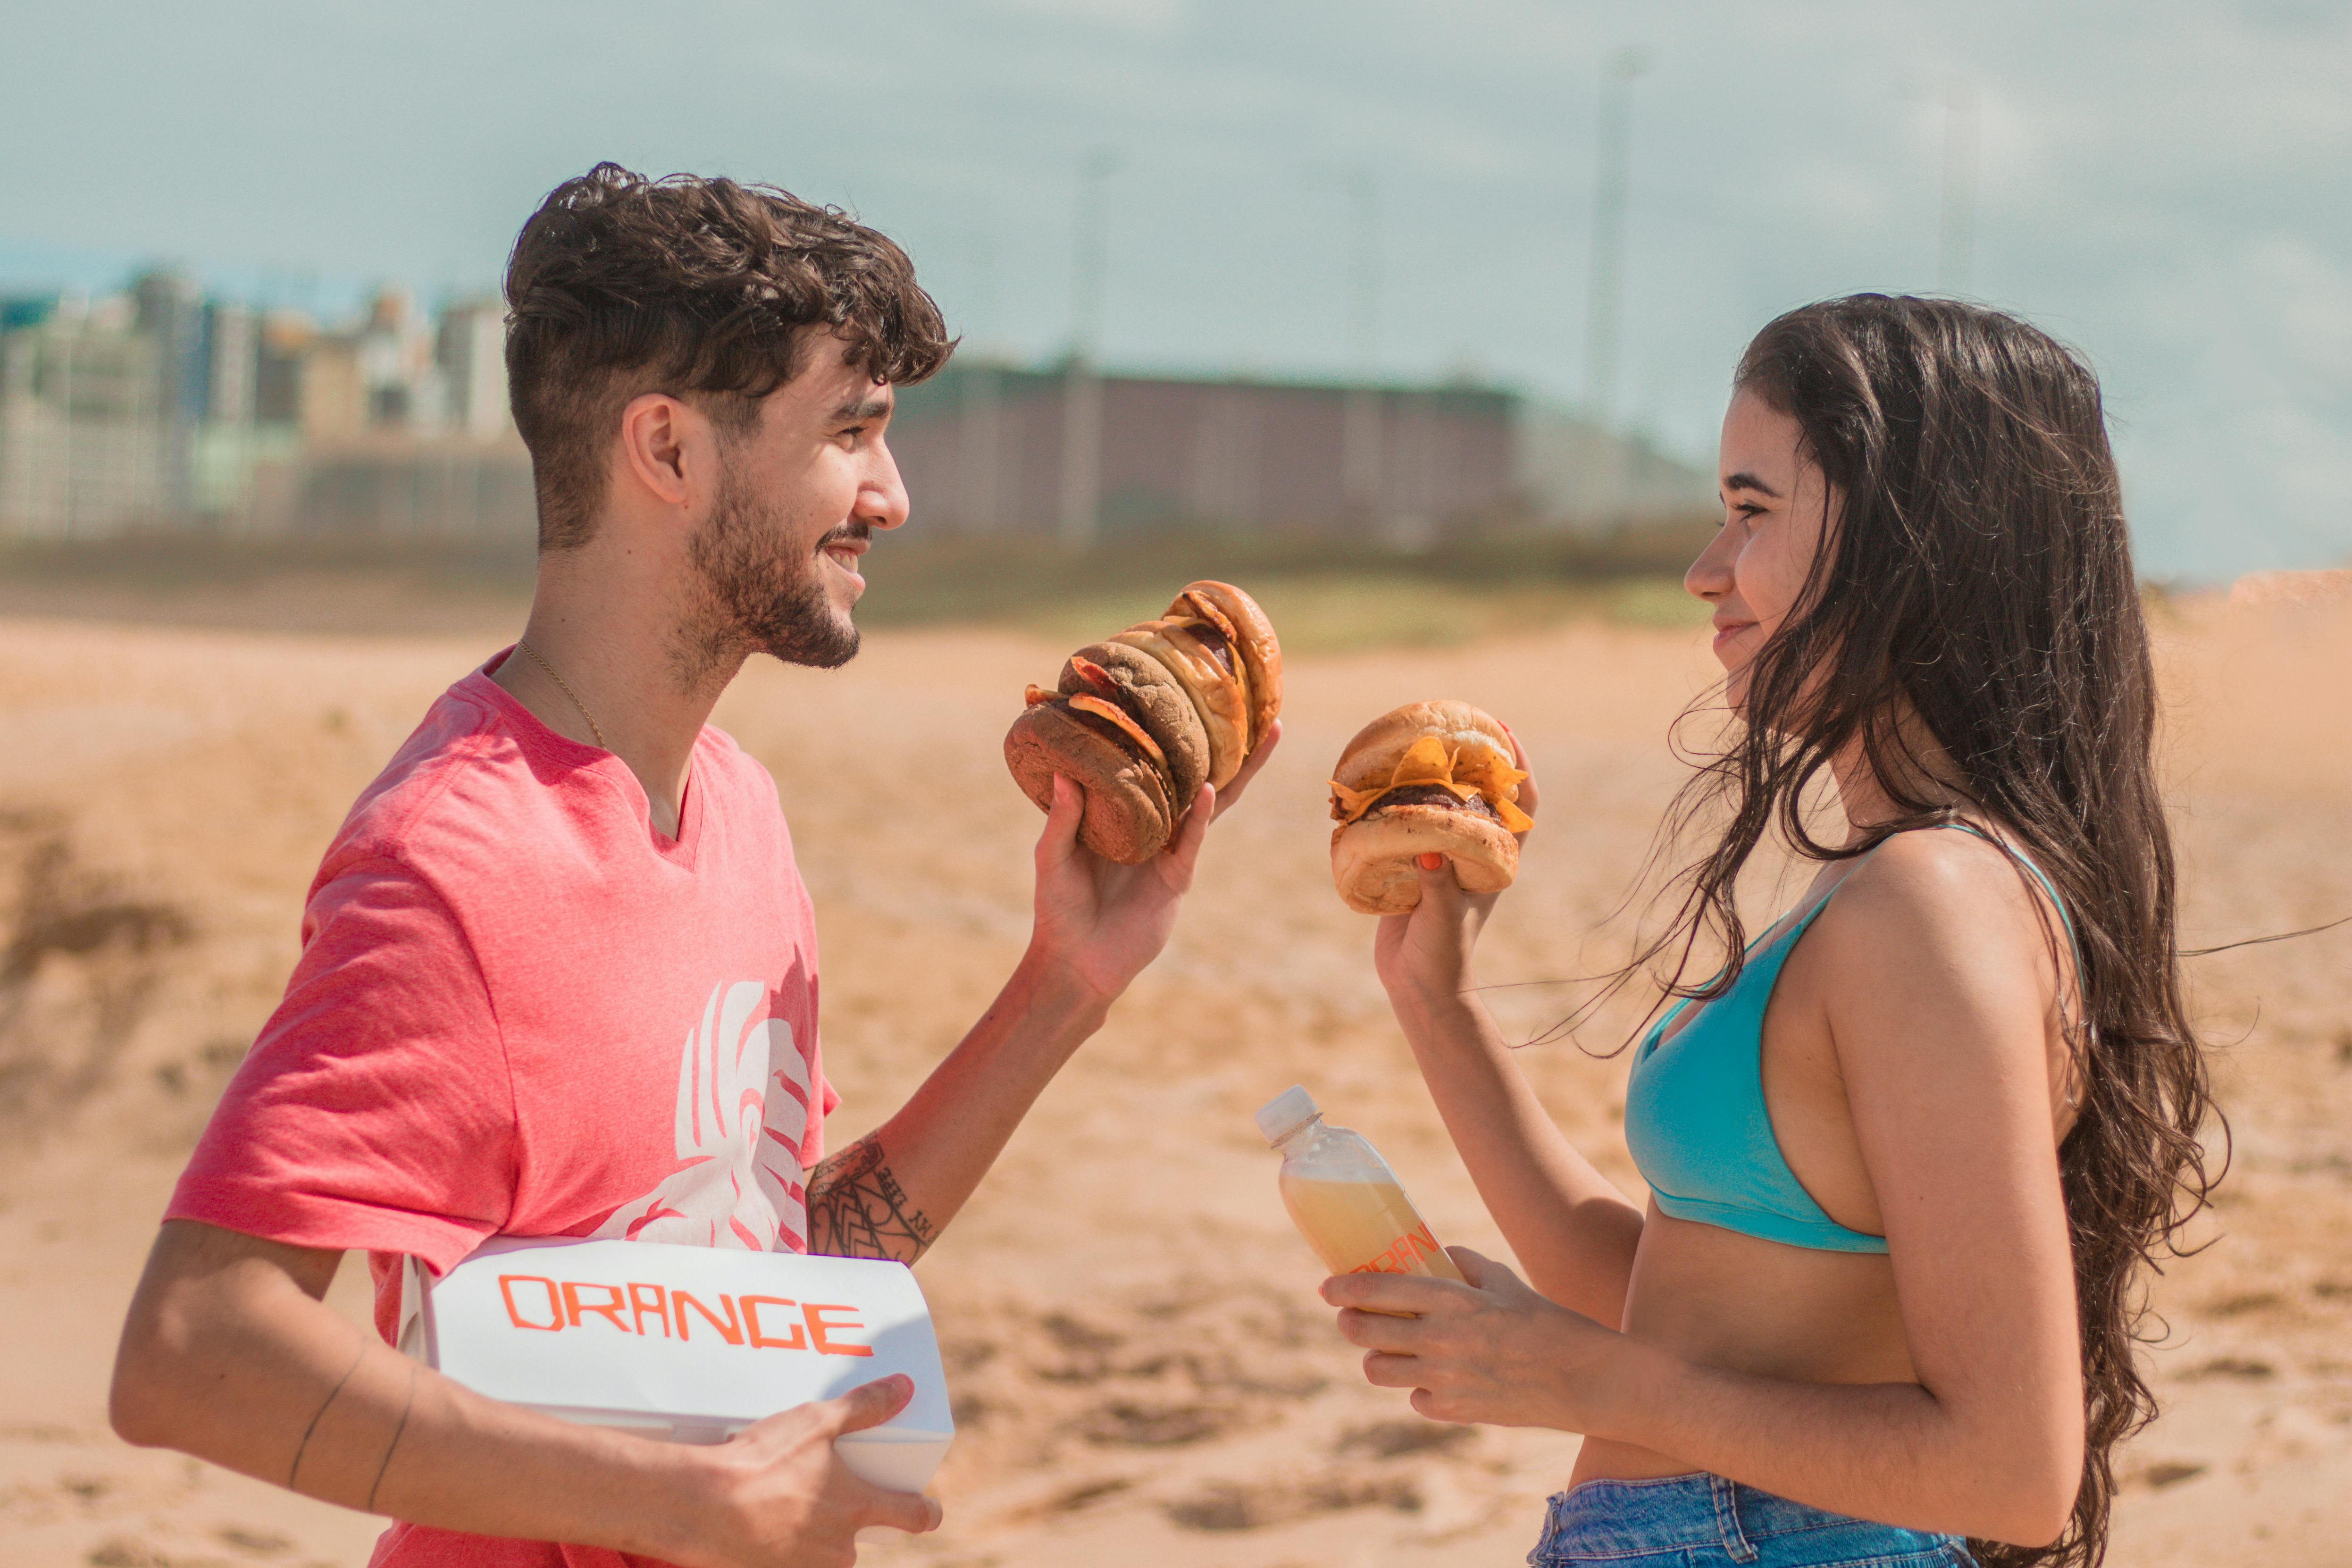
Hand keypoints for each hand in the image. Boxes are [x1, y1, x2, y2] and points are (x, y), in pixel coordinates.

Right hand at [680, 1375, 940, 1567]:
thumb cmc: (763, 1463)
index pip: (912, 1516)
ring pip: (822, 1550)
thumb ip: (864, 1406)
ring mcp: (807, 1567)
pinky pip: (787, 1562)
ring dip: (809, 1532)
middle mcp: (839, 1547)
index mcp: (858, 1508)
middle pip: (858, 1534)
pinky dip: (778, 1546)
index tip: (931, 1510)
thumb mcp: (817, 1421)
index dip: (926, 1512)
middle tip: (816, 1490)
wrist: (703, 1508)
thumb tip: (904, 1388)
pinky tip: (757, 1525)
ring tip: (778, 1502)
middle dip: (843, 1516)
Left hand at [1029, 722, 1282, 1001]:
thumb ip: (1063, 817)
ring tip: (1262, 734)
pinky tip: (1208, 788)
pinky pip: (1192, 838)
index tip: (1179, 695)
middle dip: (1225, 744)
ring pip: (1209, 801)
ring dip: (1235, 770)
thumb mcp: (1052, 857)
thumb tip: (1065, 770)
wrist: (1075, 962)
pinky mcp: (1177, 877)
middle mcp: (1153, 824)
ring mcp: (1169, 849)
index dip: (1166, 734)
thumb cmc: (1058, 908)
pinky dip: (1199, 814)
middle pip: (1195, 774)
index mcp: (1122, 813)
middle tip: (1250, 706)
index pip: (1150, 764)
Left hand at [1322, 1247, 1620, 1432]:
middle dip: (1349, 1323)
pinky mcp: (1455, 1411)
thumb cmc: (1549, 1324)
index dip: (1343, 1288)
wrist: (1587, 1381)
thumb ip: (1466, 1263)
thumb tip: (1436, 1252)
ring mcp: (1445, 1380)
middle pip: (1364, 1333)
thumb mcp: (1506, 1282)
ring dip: (1377, 1359)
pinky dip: (1419, 1389)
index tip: (1327, 1287)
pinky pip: (1415, 1398)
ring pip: (1378, 1371)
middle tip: (1350, 1318)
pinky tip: (1435, 1377)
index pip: (1378, 1290)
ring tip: (1386, 1350)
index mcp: (1453, 1301)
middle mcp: (1441, 1340)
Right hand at [1371, 725, 1536, 1002]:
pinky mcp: (1413, 869)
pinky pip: (1409, 827)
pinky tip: (1376, 789)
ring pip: (1442, 807)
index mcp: (1494, 861)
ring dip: (1431, 778)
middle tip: (1450, 724)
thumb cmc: (1442, 956)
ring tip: (1412, 746)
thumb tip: (1430, 849)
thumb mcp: (1443, 918)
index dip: (1518, 765)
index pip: (1520, 805)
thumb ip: (1439, 884)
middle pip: (1481, 795)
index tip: (1504, 729)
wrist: (1418, 987)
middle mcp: (1472, 854)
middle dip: (1471, 759)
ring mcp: (1443, 860)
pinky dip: (1397, 806)